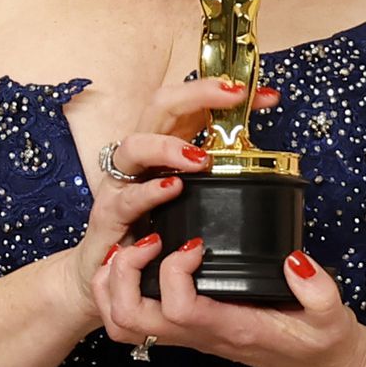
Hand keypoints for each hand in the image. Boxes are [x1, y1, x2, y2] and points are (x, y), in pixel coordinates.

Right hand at [64, 77, 276, 322]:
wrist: (100, 272)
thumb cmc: (150, 232)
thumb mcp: (190, 201)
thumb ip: (217, 179)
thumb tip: (264, 163)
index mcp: (162, 147)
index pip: (191, 106)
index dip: (225, 94)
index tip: (265, 95)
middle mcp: (138, 158)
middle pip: (159, 107)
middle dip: (197, 94)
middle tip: (234, 95)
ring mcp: (119, 184)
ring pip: (134, 146)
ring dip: (168, 146)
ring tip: (200, 157)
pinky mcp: (107, 216)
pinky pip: (125, 199)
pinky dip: (149, 193)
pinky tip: (172, 189)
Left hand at [96, 236, 365, 366]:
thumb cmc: (323, 342)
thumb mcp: (333, 316)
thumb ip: (318, 291)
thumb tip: (293, 261)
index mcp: (230, 329)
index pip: (179, 308)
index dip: (173, 271)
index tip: (195, 242)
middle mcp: (199, 335)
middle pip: (130, 318)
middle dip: (124, 273)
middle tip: (149, 238)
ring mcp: (187, 335)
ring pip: (121, 324)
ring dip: (113, 283)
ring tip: (133, 245)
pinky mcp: (185, 328)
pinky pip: (131, 320)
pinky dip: (119, 289)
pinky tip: (138, 260)